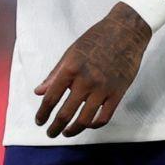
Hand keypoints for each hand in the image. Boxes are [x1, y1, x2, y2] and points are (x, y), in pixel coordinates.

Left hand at [34, 2, 150, 137]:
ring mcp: (103, 89)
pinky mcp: (118, 93)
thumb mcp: (70, 53)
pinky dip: (94, 125)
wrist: (125, 32)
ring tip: (66, 133)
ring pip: (85, 120)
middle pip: (66, 113)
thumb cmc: (95, 39)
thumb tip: (39, 92)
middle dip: (55, 126)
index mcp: (70, 68)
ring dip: (73, 130)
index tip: (39, 121)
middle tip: (50, 133)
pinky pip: (104, 116)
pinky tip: (87, 125)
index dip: (43, 112)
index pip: (51, 97)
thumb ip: (55, 74)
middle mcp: (86, 81)